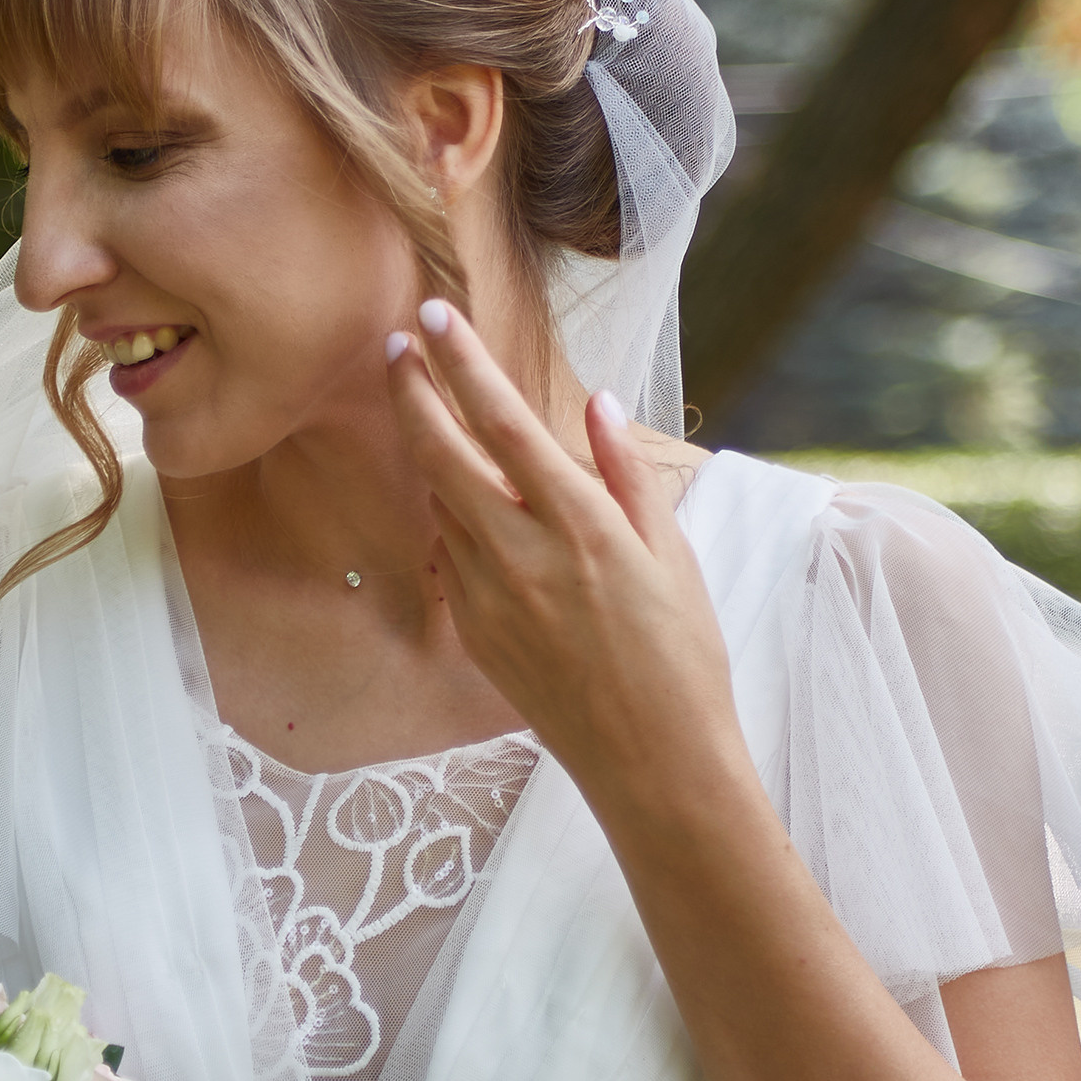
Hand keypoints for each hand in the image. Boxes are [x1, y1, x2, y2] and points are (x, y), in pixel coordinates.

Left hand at [385, 300, 744, 812]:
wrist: (652, 763)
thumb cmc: (682, 657)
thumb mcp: (673, 556)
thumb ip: (627, 476)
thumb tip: (599, 404)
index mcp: (582, 527)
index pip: (506, 424)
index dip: (464, 365)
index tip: (435, 316)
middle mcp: (524, 557)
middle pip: (443, 455)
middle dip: (414, 392)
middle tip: (398, 347)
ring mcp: (490, 599)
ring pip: (440, 504)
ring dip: (431, 454)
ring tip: (433, 414)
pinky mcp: (475, 633)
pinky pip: (450, 556)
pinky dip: (452, 518)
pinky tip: (465, 505)